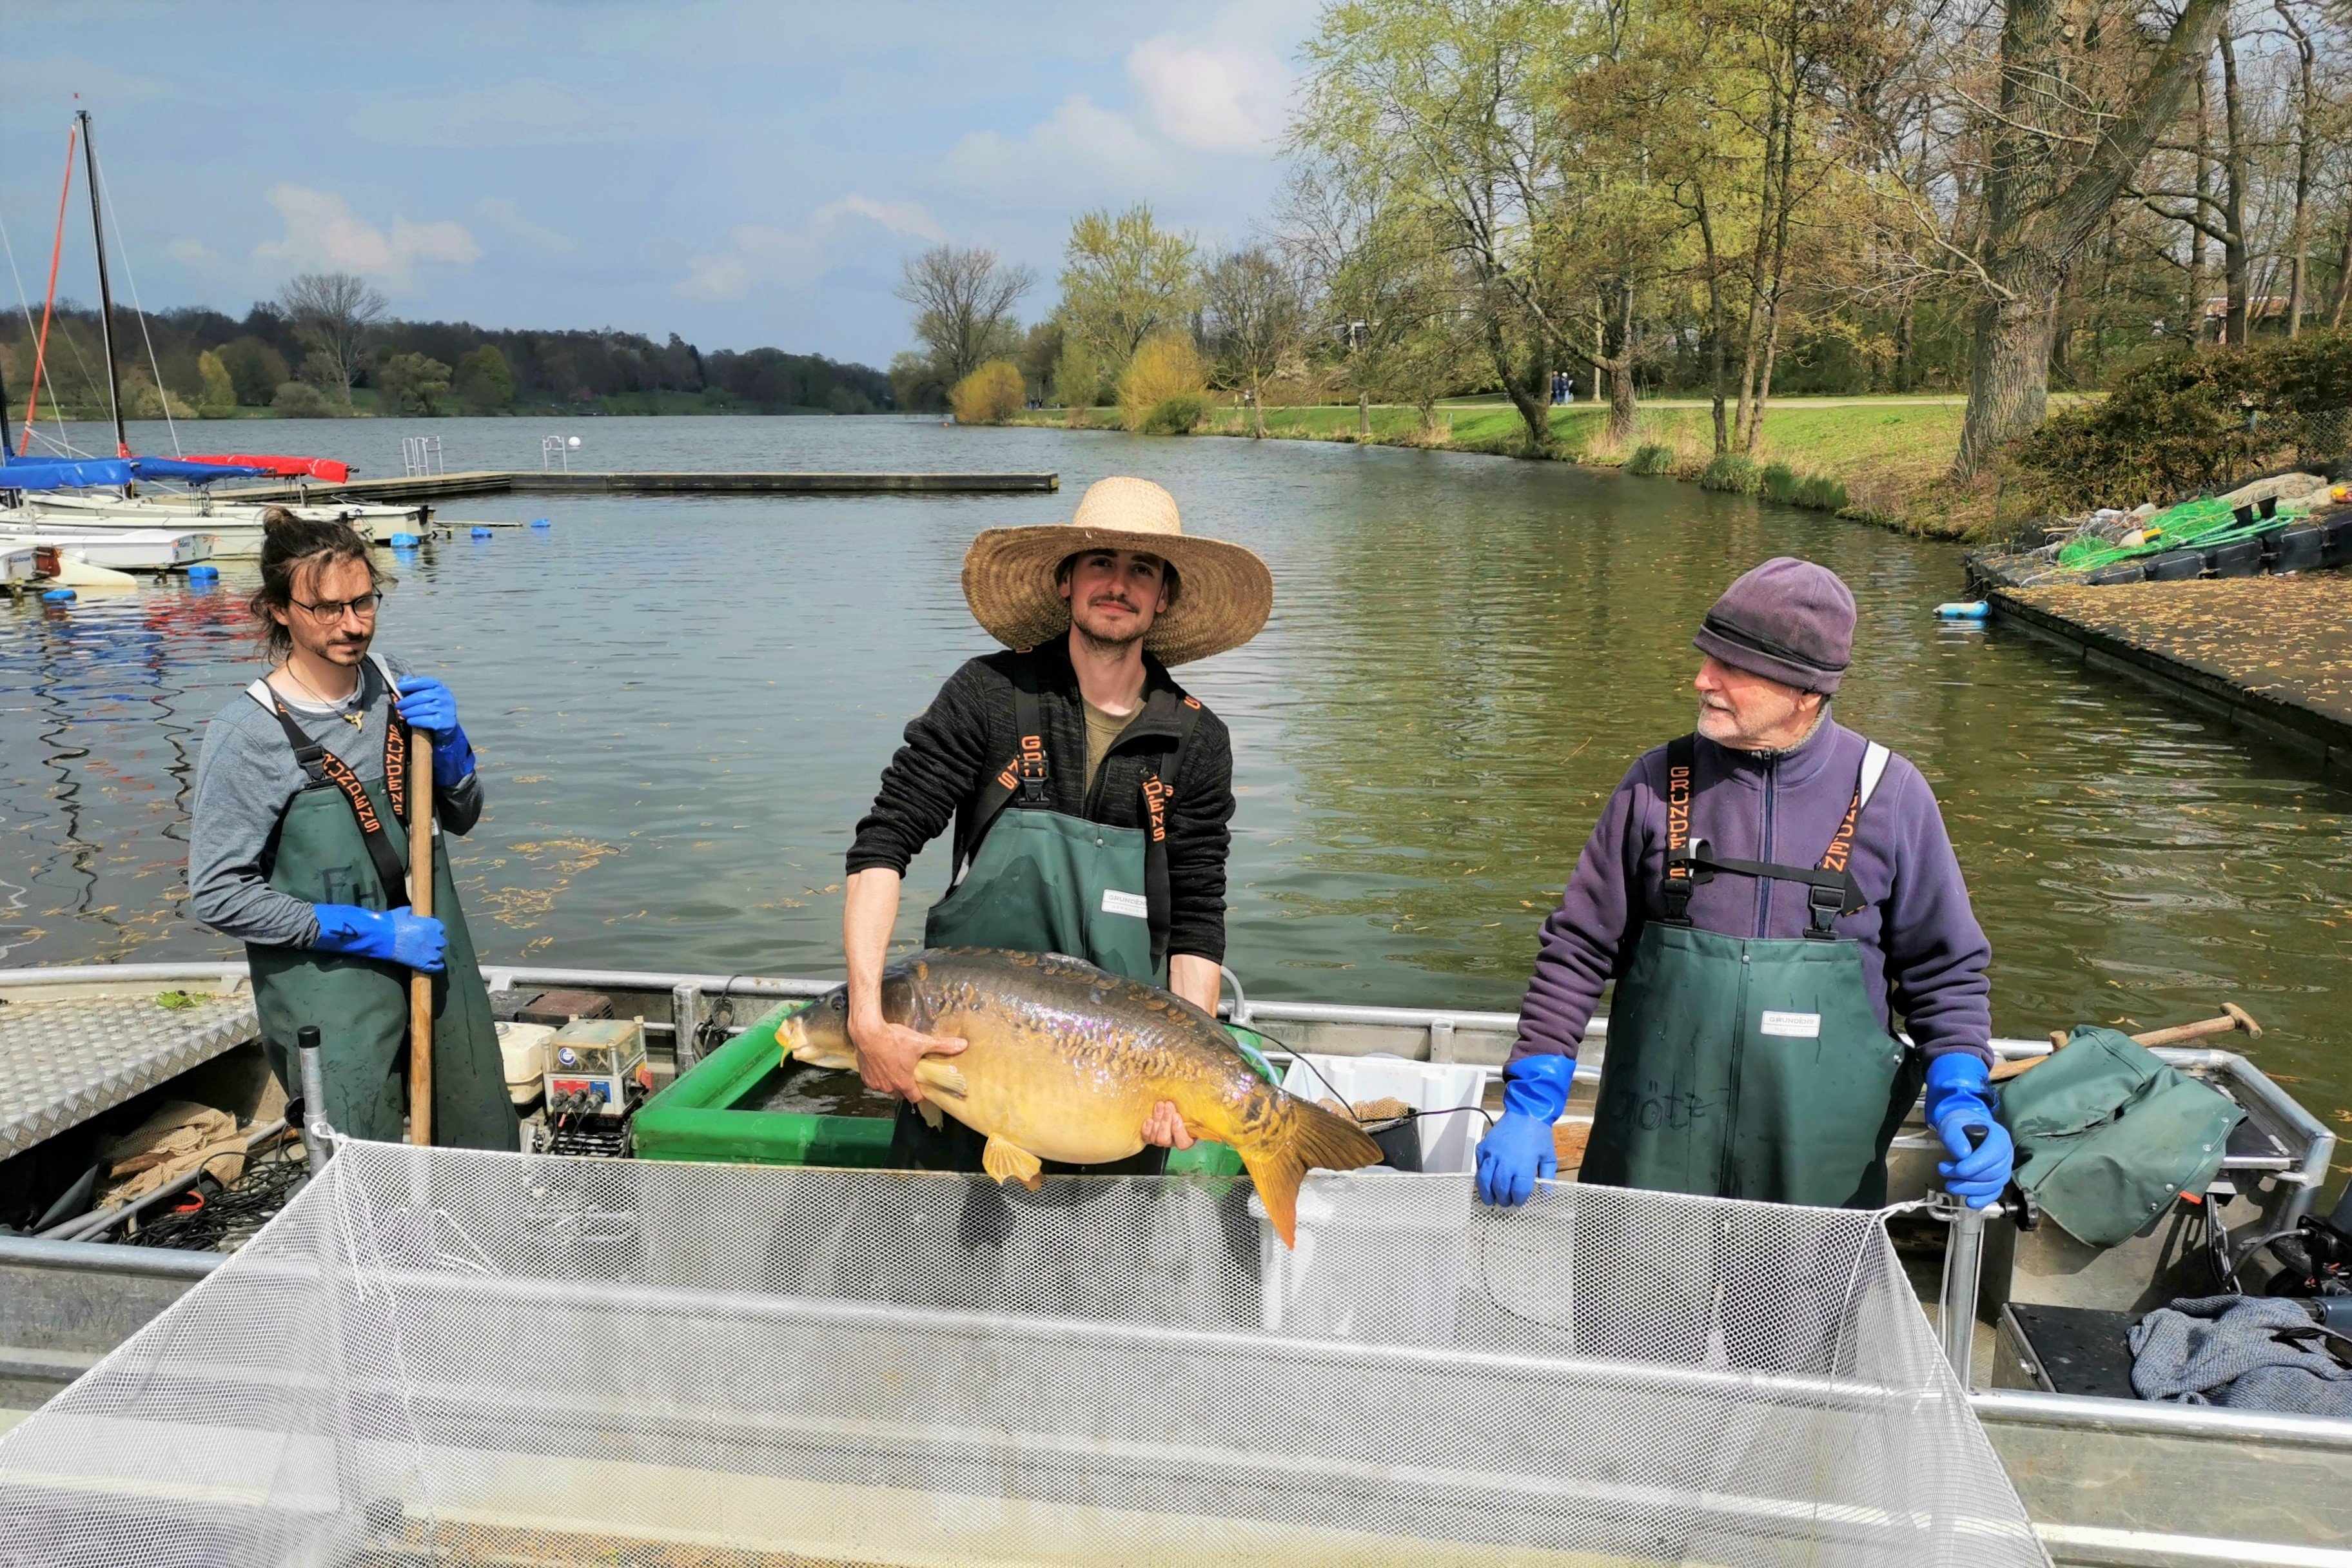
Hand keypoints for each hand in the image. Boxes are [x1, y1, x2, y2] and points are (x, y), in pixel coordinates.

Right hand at [383, 907, 447, 971]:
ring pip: (439, 955)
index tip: (428, 932)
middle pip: (441, 942)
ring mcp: (429, 953)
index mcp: (431, 925)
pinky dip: (437, 967)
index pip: (440, 928)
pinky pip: (435, 967)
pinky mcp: (421, 964)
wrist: (381, 937)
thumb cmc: (391, 922)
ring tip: (427, 954)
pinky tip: (437, 965)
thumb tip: (411, 913)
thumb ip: (412, 914)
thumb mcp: (404, 912)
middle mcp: (434, 939)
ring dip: (434, 954)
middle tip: (426, 944)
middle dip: (435, 943)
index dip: (434, 931)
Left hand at [394, 676, 458, 737]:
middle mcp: (446, 697)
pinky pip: (428, 720)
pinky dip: (416, 720)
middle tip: (398, 706)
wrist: (447, 726)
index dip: (411, 683)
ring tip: (403, 714)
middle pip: (423, 696)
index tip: (398, 686)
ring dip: (410, 711)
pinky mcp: (446, 722)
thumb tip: (403, 679)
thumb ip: (414, 688)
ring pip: (425, 708)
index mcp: (441, 688)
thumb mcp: (425, 697)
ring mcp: (447, 709)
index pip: (426, 682)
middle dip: (408, 701)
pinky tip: (410, 721)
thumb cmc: (433, 709)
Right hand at [848, 1006, 964, 1101]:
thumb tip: (963, 1045)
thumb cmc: (894, 1039)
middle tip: (912, 1074)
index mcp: (904, 1083)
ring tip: (897, 1068)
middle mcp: (889, 1087)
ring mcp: (876, 1083)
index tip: (925, 1085)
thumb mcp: (921, 1042)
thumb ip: (942, 1046)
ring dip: (893, 1082)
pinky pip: (876, 1082)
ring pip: (888, 1089)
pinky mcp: (865, 1077)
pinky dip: (880, 1077)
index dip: (922, 1093)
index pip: (916, 1098)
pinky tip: (884, 1065)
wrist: (867, 1032)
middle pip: (902, 1094)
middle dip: (907, 1087)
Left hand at [1140, 1100, 1195, 1149]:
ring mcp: (1160, 1140)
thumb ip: (1195, 1108)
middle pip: (1166, 1139)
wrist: (1172, 1107)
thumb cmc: (1186, 1108)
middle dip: (1166, 1121)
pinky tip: (1149, 1119)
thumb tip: (1203, 1099)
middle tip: (1168, 1105)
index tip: (1177, 1115)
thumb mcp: (1193, 1109)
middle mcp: (1173, 1141)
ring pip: (1156, 1138)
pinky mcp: (1150, 1136)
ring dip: (1157, 1120)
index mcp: (1187, 1138)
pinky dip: (1147, 1129)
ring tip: (1159, 1105)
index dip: (1178, 1130)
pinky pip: (1146, 1137)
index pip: (1183, 1142)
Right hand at [1476, 1115, 1557, 1205]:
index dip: (1518, 1200)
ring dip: (1487, 1193)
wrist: (1526, 1112)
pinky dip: (1481, 1176)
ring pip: (1484, 1180)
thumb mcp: (1549, 1157)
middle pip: (1499, 1189)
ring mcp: (1491, 1154)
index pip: (1518, 1191)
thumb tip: (1546, 1196)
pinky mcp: (1483, 1147)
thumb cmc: (1540, 1135)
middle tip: (1506, 1202)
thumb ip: (1547, 1178)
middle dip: (1503, 1199)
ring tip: (1490, 1200)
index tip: (1519, 1202)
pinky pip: (1478, 1166)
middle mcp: (1505, 1162)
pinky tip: (1485, 1181)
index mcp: (1523, 1166)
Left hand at [1937, 1117, 2014, 1208]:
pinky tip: (1969, 1202)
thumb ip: (1955, 1136)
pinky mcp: (1997, 1180)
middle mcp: (2006, 1154)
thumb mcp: (1952, 1124)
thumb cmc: (1960, 1126)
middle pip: (1993, 1172)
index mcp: (1999, 1137)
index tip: (1959, 1169)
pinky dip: (1983, 1199)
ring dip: (1970, 1189)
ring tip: (1949, 1184)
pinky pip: (1994, 1193)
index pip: (1994, 1153)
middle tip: (1943, 1171)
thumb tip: (1962, 1155)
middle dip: (1967, 1177)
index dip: (1977, 1164)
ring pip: (1993, 1185)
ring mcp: (2004, 1168)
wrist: (1963, 1130)